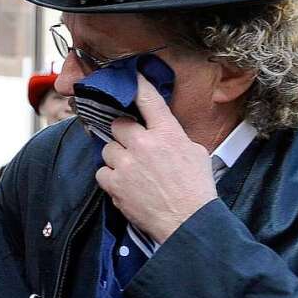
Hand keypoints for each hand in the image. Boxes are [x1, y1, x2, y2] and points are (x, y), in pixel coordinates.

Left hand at [97, 75, 217, 242]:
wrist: (188, 221)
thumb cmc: (196, 189)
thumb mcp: (195, 153)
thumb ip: (173, 136)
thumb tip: (159, 130)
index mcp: (167, 133)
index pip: (149, 100)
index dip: (137, 85)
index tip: (130, 75)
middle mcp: (144, 143)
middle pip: (118, 124)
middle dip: (122, 134)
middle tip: (132, 147)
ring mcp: (126, 163)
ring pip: (108, 149)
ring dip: (116, 158)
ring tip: (132, 172)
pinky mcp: (114, 182)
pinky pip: (102, 172)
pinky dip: (110, 178)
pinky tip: (126, 186)